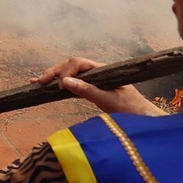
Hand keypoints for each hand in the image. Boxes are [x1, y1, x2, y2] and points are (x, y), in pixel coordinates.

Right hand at [36, 56, 163, 115]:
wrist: (145, 120)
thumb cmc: (132, 110)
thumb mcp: (110, 100)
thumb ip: (88, 91)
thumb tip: (66, 82)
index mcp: (104, 70)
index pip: (78, 63)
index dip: (66, 71)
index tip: (61, 86)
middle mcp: (98, 72)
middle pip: (71, 65)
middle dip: (55, 72)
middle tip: (41, 81)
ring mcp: (94, 80)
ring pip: (70, 74)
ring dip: (54, 76)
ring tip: (37, 82)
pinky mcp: (92, 90)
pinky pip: (73, 84)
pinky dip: (60, 85)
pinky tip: (46, 87)